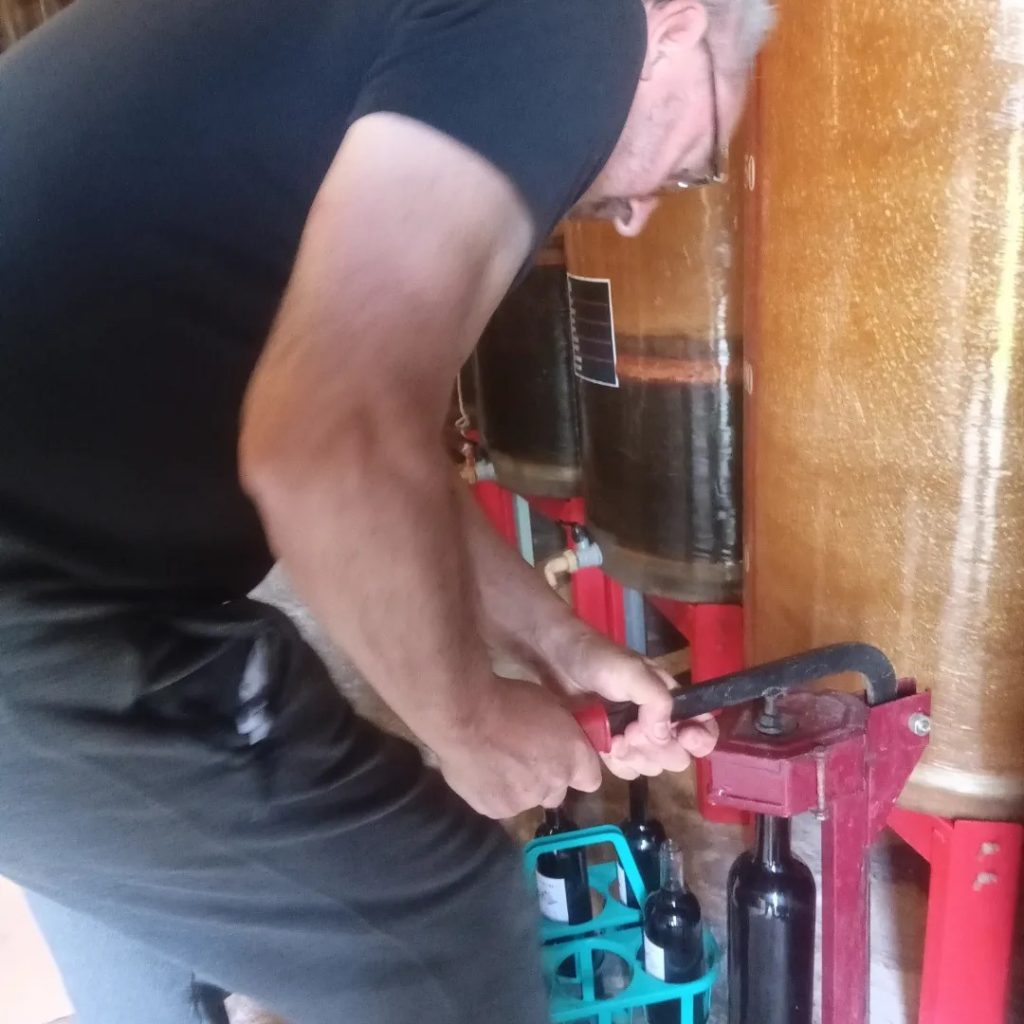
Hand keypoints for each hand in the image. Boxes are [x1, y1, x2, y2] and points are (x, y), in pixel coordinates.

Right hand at [433, 676, 601, 818]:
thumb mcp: (547, 704)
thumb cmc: (507, 698)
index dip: (576, 770)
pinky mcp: (496, 811)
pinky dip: (493, 791)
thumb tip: (558, 738)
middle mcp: (555, 785)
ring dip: (517, 785)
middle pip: (557, 792)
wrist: (465, 715)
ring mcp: (525, 802)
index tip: (562, 757)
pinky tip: (480, 770)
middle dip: (545, 779)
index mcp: (574, 757)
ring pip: (527, 799)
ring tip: (495, 761)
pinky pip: (499, 804)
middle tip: (523, 757)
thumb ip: (559, 732)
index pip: (591, 779)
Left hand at [538, 624, 718, 780]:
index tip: (684, 737)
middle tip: (632, 731)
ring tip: (615, 738)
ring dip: (636, 757)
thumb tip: (665, 736)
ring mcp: (633, 736)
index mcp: (670, 698)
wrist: (552, 661)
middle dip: (658, 749)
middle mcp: (657, 720)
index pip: (703, 728)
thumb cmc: (595, 658)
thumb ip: (656, 700)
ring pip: (652, 766)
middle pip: (677, 755)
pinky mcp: (609, 747)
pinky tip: (604, 747)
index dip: (700, 740)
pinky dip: (618, 763)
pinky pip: (626, 770)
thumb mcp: (631, 670)